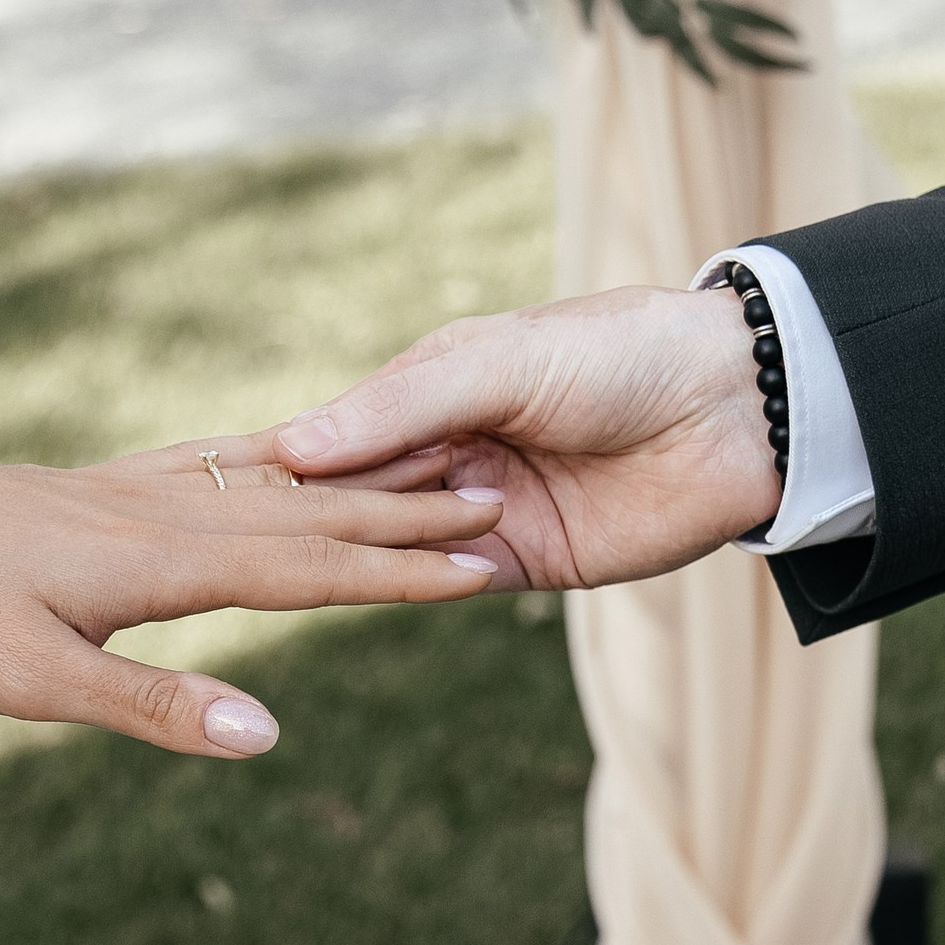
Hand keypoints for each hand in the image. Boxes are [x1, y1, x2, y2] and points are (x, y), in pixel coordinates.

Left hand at [0, 433, 502, 757]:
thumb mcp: (30, 681)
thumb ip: (154, 706)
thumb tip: (269, 735)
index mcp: (160, 563)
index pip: (311, 571)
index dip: (402, 575)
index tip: (492, 572)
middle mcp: (160, 514)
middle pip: (310, 516)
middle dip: (407, 518)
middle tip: (501, 509)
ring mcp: (128, 492)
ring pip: (269, 487)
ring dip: (356, 488)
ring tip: (429, 473)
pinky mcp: (94, 489)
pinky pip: (214, 470)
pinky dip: (277, 466)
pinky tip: (283, 459)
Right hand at [268, 287, 782, 589]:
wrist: (737, 408)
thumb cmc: (620, 353)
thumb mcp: (501, 362)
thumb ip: (402, 406)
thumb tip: (293, 448)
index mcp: (430, 389)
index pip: (336, 435)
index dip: (280, 462)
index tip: (208, 489)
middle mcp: (446, 452)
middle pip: (354, 498)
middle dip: (303, 519)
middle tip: (222, 546)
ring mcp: (482, 512)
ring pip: (393, 546)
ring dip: (351, 556)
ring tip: (274, 574)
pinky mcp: (525, 564)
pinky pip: (452, 584)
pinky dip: (417, 587)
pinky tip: (369, 592)